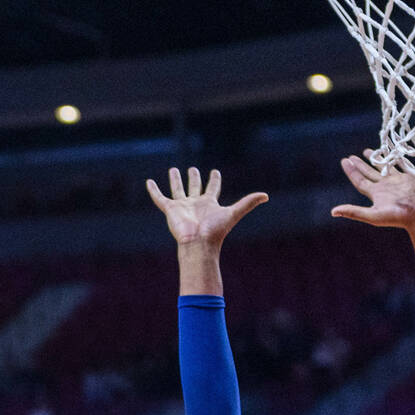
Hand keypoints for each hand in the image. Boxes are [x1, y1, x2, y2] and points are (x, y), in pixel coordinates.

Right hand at [146, 168, 267, 248]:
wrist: (198, 244)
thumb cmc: (215, 231)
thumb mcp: (234, 213)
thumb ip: (248, 203)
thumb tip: (266, 195)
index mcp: (209, 204)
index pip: (212, 188)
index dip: (214, 180)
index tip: (215, 172)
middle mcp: (195, 204)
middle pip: (194, 188)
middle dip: (194, 179)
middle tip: (192, 170)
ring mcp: (182, 207)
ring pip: (177, 190)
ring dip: (176, 181)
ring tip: (173, 169)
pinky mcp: (170, 210)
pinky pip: (160, 198)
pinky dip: (154, 191)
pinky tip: (149, 182)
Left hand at [331, 152, 414, 230]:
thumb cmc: (400, 216)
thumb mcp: (374, 215)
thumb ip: (354, 212)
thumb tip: (333, 212)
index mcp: (376, 194)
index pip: (360, 181)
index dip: (351, 172)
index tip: (344, 160)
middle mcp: (385, 187)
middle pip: (369, 174)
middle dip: (360, 165)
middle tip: (351, 157)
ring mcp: (398, 181)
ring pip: (384, 168)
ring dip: (376, 160)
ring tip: (367, 151)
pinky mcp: (411, 177)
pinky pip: (400, 164)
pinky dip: (394, 158)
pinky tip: (391, 152)